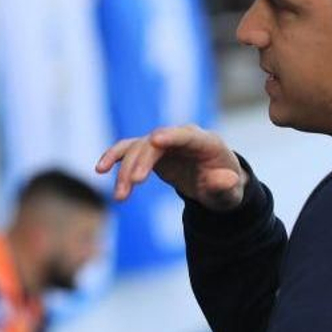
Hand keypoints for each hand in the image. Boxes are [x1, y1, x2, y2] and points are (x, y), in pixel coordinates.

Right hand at [96, 124, 246, 210]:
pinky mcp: (150, 151)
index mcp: (206, 142)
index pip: (187, 135)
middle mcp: (182, 137)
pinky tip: (100, 169)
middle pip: (156, 144)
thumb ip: (226, 186)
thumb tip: (223, 180)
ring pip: (138, 148)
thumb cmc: (226, 187)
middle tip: (132, 184)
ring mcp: (164, 142)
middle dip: (142, 161)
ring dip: (125, 169)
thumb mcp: (231, 193)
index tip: (155, 140)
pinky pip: (129, 150)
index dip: (171, 136)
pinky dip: (114, 157)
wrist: (215, 184)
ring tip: (120, 196)